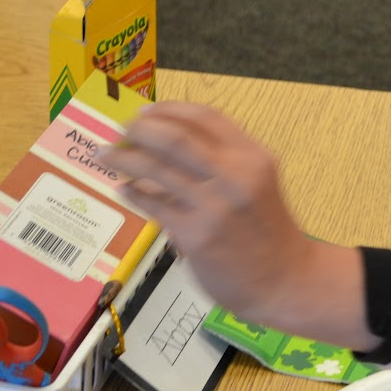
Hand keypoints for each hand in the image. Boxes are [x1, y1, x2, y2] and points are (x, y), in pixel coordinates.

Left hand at [98, 103, 371, 348]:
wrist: (286, 280)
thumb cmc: (268, 232)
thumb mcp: (258, 185)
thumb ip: (223, 164)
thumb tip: (166, 145)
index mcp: (254, 157)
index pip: (206, 117)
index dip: (170, 109)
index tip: (145, 111)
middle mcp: (236, 176)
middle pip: (176, 137)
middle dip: (140, 129)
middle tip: (120, 129)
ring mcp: (215, 206)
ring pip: (156, 169)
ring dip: (123, 157)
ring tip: (104, 155)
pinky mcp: (196, 235)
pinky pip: (153, 205)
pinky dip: (132, 193)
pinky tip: (123, 189)